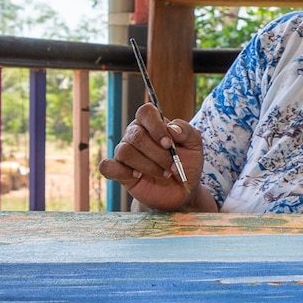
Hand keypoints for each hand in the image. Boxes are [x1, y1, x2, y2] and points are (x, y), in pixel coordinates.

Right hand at [98, 103, 215, 211]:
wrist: (181, 190)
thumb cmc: (187, 164)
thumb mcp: (195, 146)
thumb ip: (187, 132)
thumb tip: (172, 128)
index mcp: (153, 124)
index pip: (146, 112)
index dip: (155, 126)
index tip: (168, 144)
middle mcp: (135, 134)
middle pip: (136, 135)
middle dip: (158, 154)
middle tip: (173, 167)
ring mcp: (125, 152)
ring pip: (125, 151)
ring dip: (148, 166)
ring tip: (163, 174)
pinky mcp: (118, 170)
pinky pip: (107, 166)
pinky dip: (122, 172)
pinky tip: (138, 176)